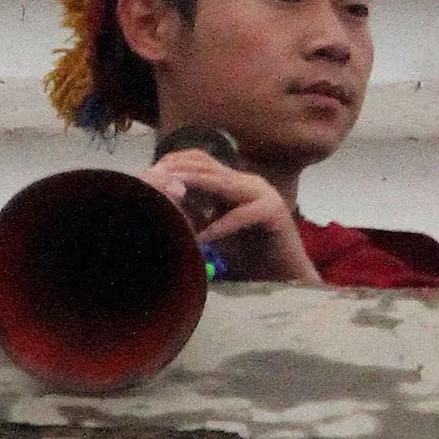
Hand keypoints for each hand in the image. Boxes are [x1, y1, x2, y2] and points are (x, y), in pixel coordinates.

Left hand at [138, 154, 318, 283]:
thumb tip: (167, 204)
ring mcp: (262, 194)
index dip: (177, 161)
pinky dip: (220, 226)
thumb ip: (197, 215)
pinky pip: (242, 215)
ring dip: (196, 187)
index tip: (152, 170)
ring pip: (224, 183)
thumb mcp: (216, 231)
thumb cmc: (250, 256)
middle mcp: (248, 182)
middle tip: (155, 178)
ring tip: (172, 193)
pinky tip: (202, 238)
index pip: (202, 160)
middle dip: (180, 171)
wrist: (286, 277)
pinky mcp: (273, 212)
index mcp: (234, 183)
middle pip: (209, 166)